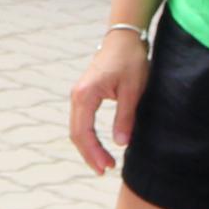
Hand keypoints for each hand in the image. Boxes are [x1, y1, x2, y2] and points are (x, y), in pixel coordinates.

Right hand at [70, 28, 146, 173]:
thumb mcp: (133, 90)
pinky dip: (88, 136)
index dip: (93, 152)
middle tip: (105, 171)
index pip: (83, 132)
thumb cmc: (130, 60)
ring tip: (104, 163)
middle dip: (89, 154)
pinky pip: (81, 121)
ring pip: (77, 128)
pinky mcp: (85, 94)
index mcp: (85, 94)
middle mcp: (77, 95)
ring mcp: (79, 95)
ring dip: (88, 147)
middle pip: (76, 133)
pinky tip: (99, 146)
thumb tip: (120, 144)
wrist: (125, 38)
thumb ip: (125, 117)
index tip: (107, 167)